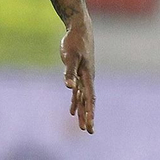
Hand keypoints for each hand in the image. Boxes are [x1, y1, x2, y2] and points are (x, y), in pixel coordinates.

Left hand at [61, 16, 94, 132]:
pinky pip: (78, 92)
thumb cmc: (75, 42)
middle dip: (88, 116)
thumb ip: (69, 73)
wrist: (80, 29)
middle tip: (89, 131)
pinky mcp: (78, 74)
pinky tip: (72, 112)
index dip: (90, 112)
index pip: (90, 98)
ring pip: (83, 99)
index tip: (90, 125)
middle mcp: (88, 79)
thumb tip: (69, 88)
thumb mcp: (70, 57)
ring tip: (82, 127)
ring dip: (82, 112)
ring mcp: (83, 77)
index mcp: (88, 76)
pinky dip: (76, 102)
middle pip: (88, 101)